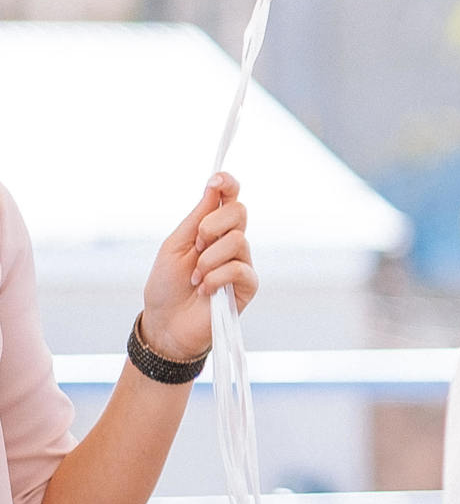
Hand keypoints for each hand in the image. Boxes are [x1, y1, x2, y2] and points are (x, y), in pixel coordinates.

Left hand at [138, 174, 256, 360]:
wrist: (166, 323)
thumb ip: (197, 217)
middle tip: (195, 246)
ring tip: (196, 277)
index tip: (217, 180)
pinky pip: (239, 270)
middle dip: (211, 226)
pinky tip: (205, 290)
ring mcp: (242, 264)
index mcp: (213, 230)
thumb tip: (214, 186)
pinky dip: (216, 278)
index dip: (228, 184)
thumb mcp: (175, 245)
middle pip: (239, 213)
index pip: (229, 199)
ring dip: (208, 259)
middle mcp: (231, 243)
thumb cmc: (167, 285)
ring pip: (237, 241)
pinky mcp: (248, 287)